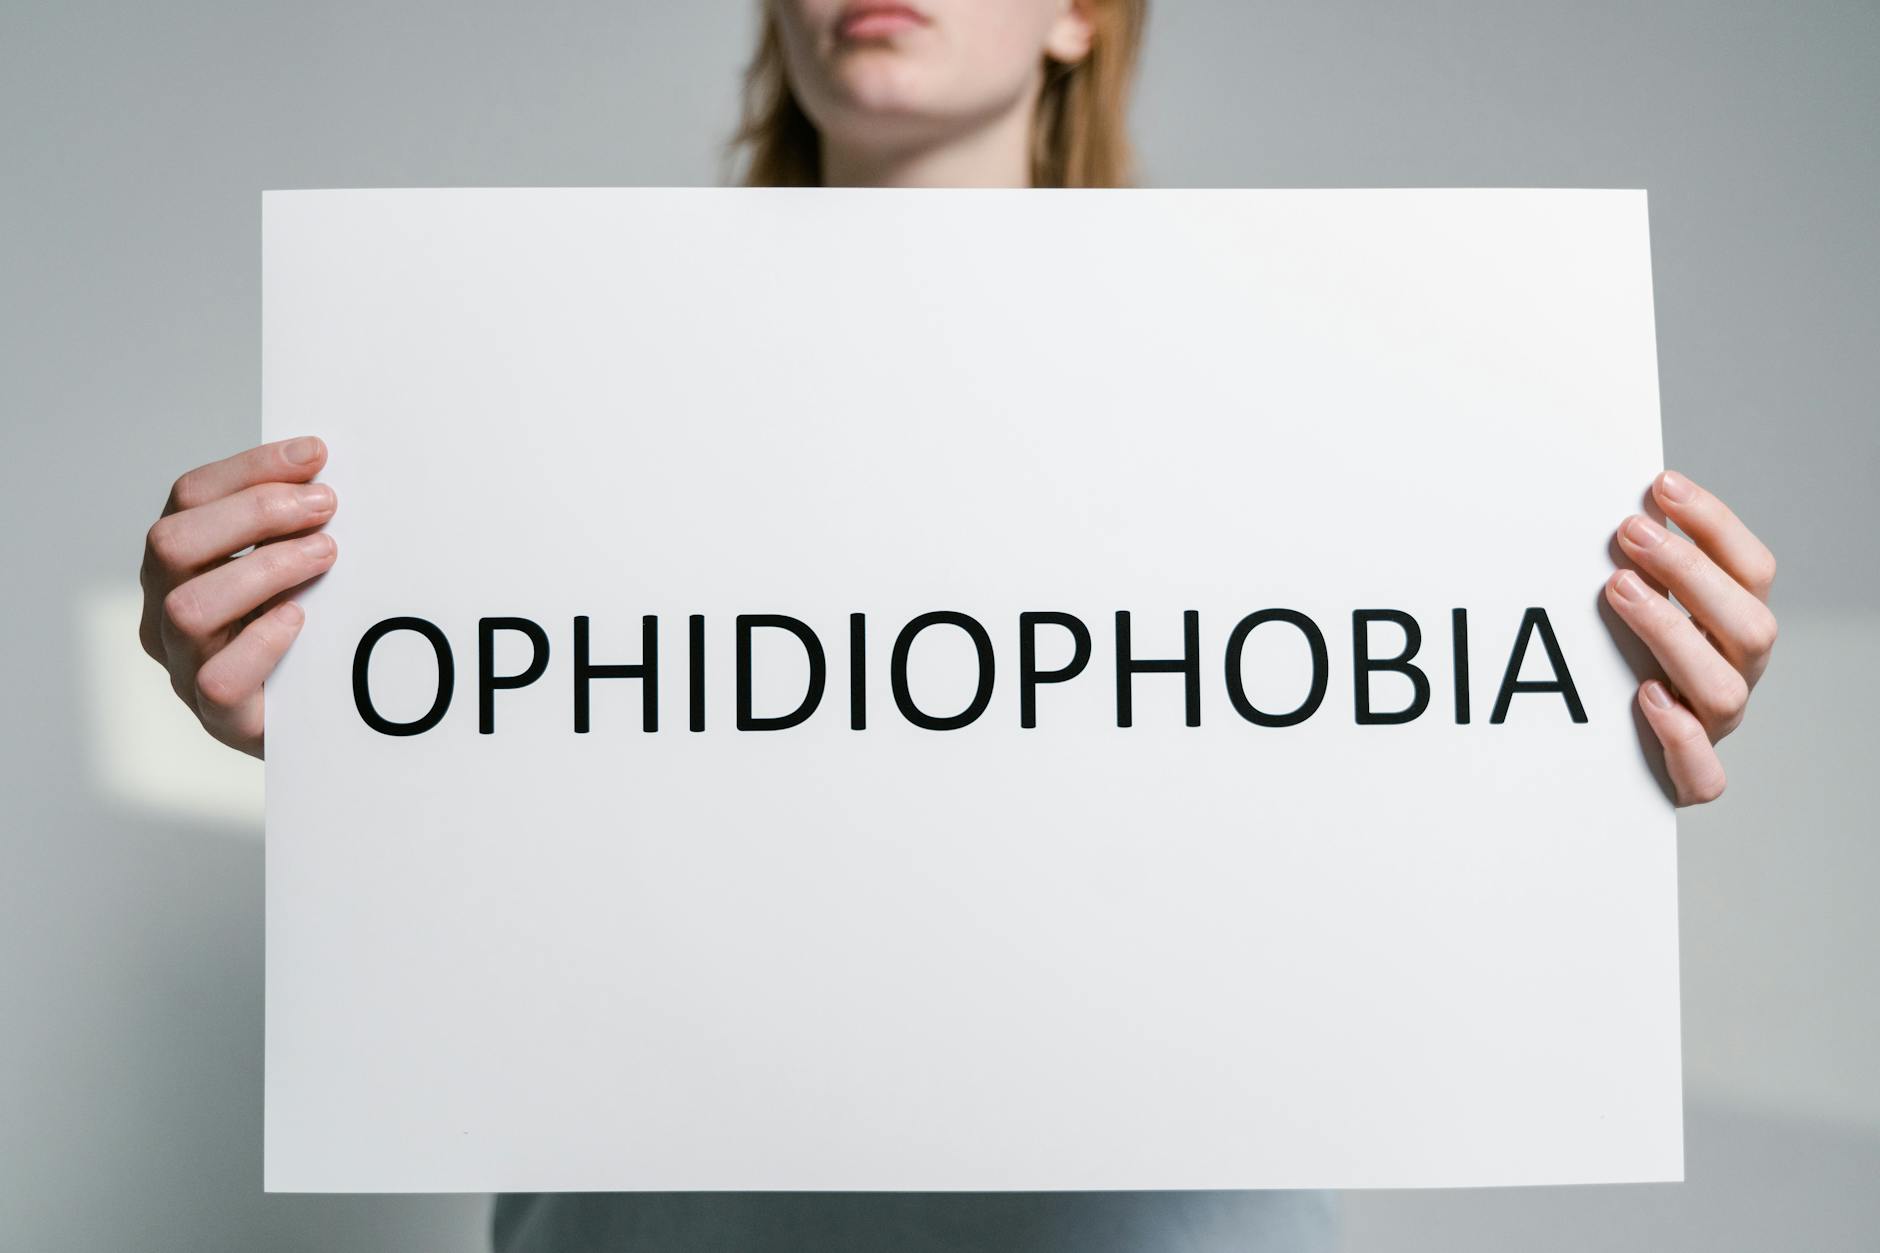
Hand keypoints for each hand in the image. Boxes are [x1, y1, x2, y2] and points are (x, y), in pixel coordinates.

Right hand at [139, 437, 337, 757]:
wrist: (318, 717)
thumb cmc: (303, 632)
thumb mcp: (293, 566)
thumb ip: (292, 521)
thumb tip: (318, 464)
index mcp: (179, 564)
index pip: (190, 498)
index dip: (250, 468)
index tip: (314, 455)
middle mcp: (167, 612)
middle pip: (171, 544)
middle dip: (254, 512)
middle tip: (325, 506)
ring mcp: (185, 666)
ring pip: (189, 608)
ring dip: (264, 568)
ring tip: (326, 554)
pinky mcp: (220, 715)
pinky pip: (219, 678)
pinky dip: (261, 641)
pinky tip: (299, 619)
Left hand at [1605, 470, 1776, 805]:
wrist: (1612, 756)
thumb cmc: (1621, 663)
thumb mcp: (1637, 607)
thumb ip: (1639, 565)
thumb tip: (1614, 502)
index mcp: (1735, 627)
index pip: (1752, 570)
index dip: (1714, 525)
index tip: (1661, 485)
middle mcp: (1736, 674)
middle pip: (1749, 624)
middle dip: (1690, 572)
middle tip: (1629, 533)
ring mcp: (1715, 728)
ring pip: (1725, 691)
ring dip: (1672, 632)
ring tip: (1618, 589)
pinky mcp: (1689, 778)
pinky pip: (1705, 773)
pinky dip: (1680, 735)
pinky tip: (1646, 696)